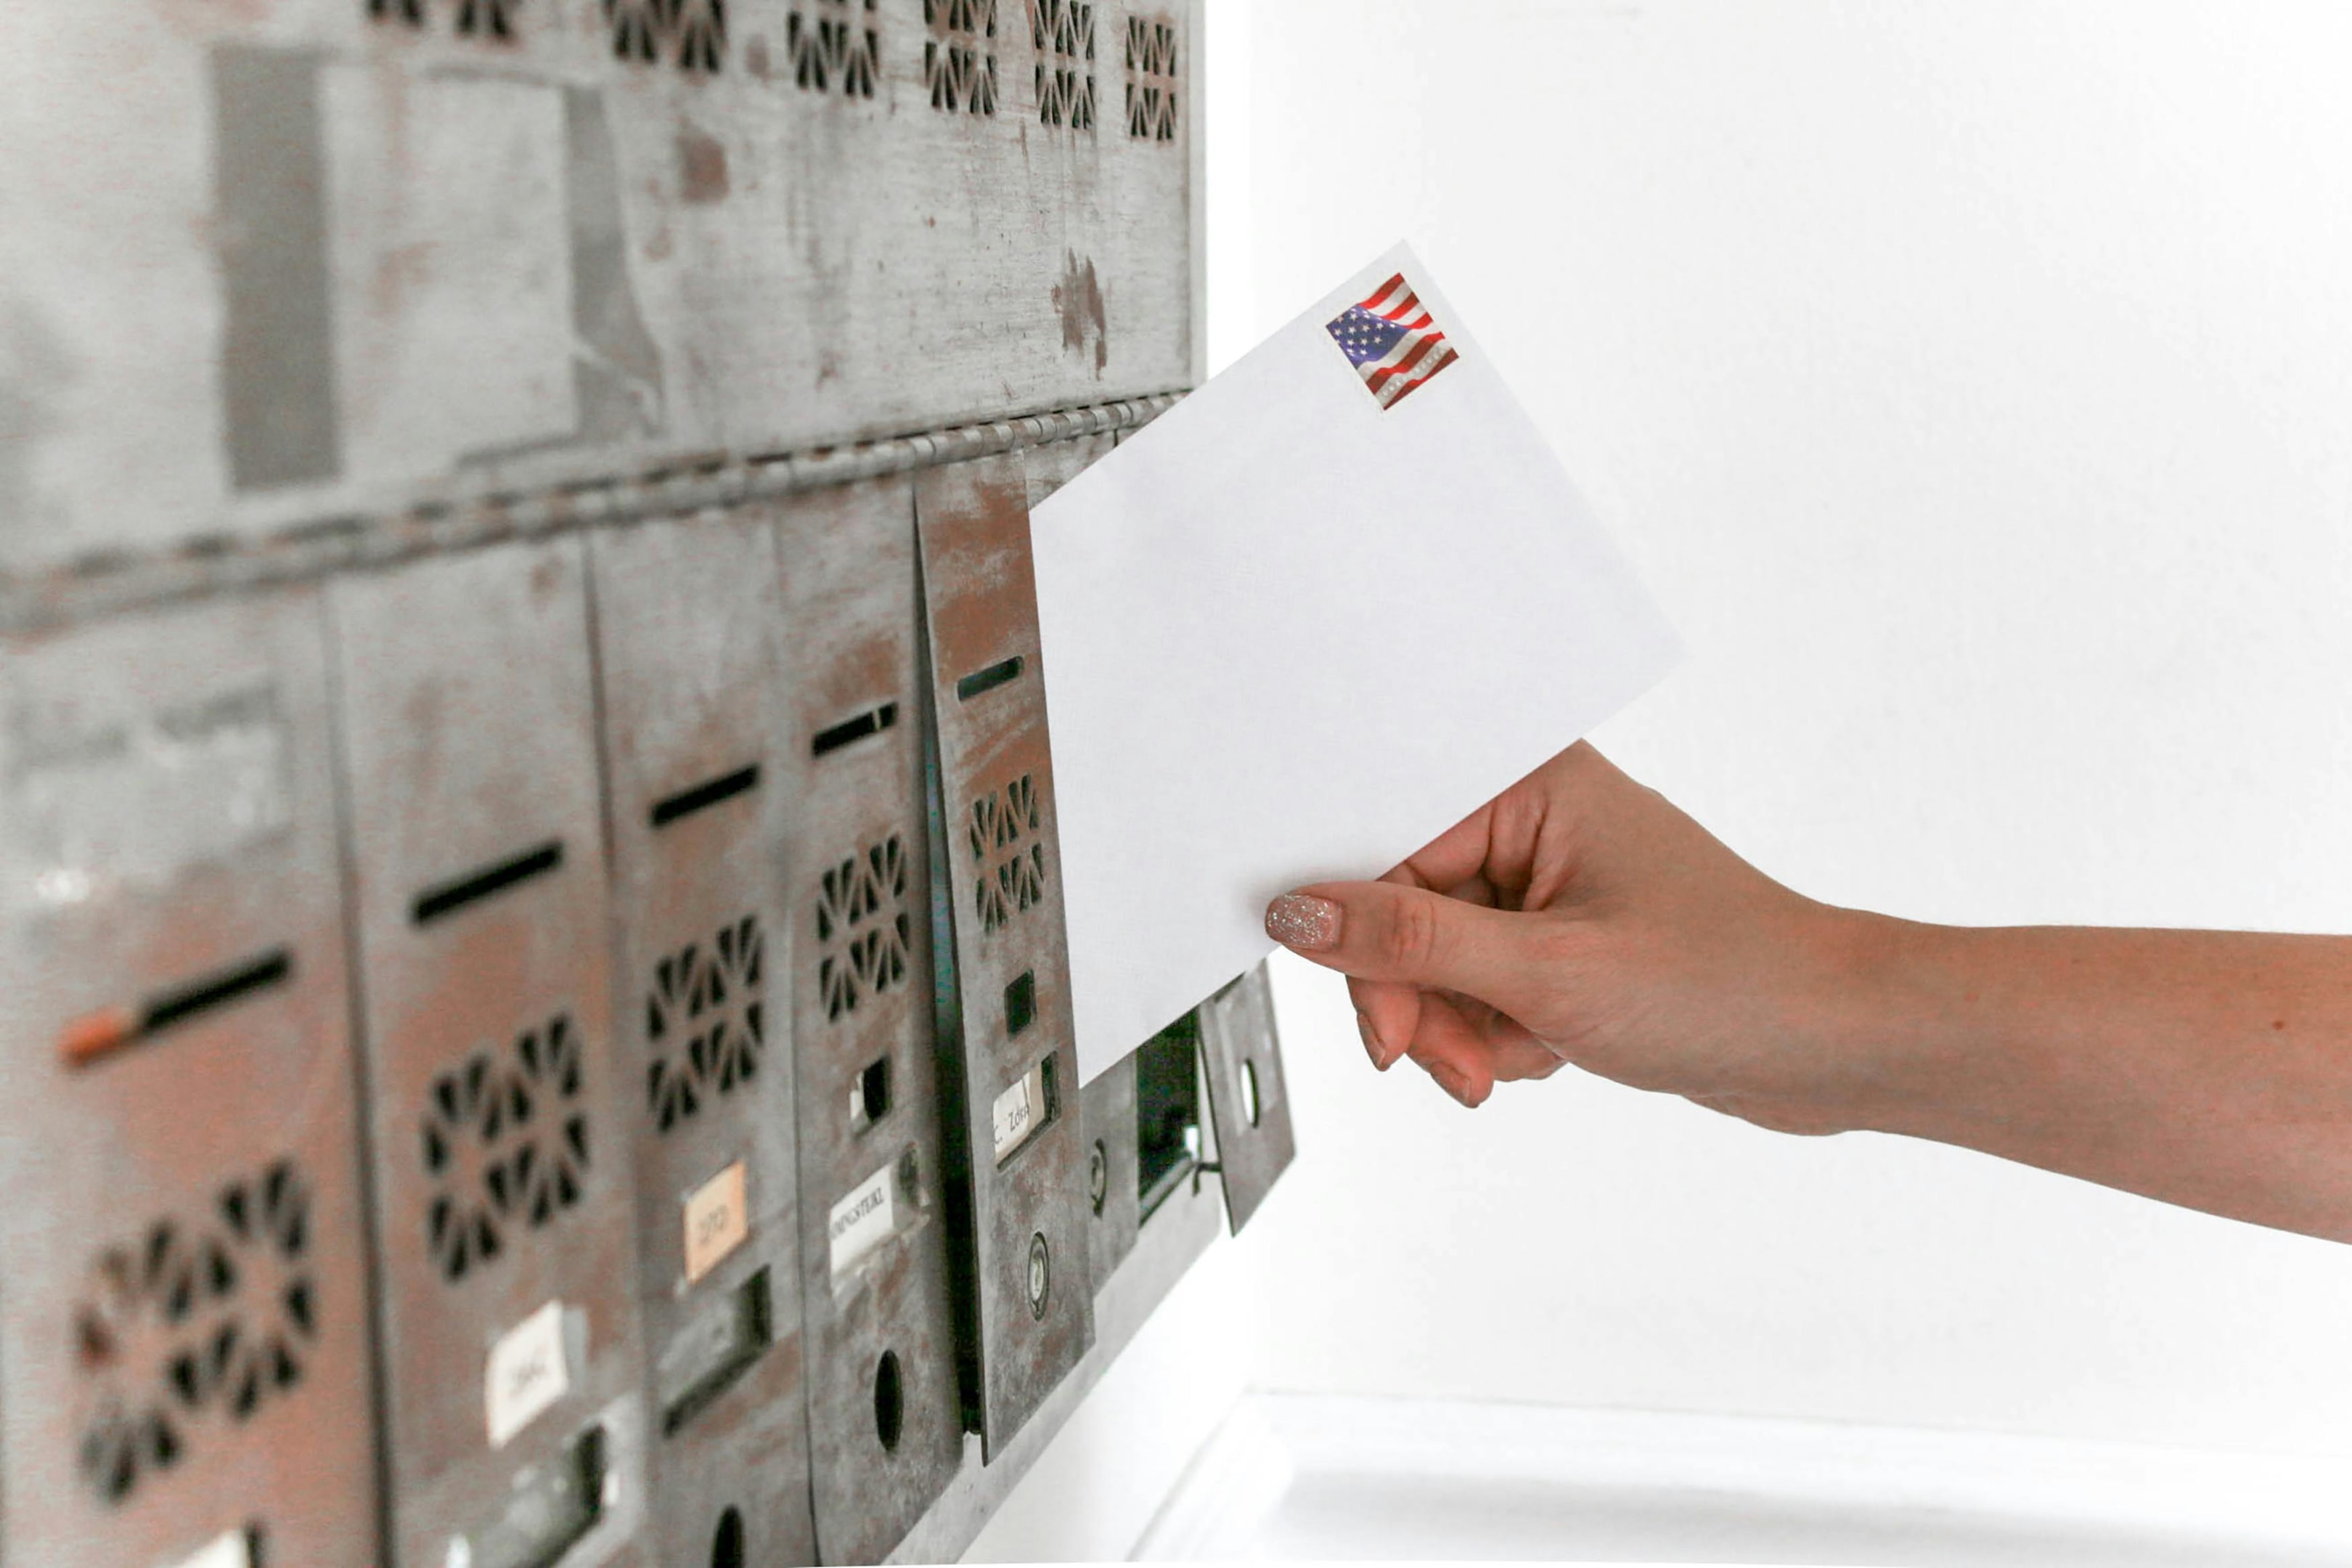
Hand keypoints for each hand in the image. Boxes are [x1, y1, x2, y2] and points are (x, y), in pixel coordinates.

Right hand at [1263, 741, 1881, 1130]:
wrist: (1834, 1044)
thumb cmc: (1731, 981)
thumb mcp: (1547, 972)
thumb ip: (1410, 943)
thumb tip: (1301, 915)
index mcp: (1531, 783)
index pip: (1386, 851)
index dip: (1368, 943)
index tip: (1385, 1022)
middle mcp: (1534, 819)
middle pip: (1403, 911)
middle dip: (1424, 1000)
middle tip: (1453, 1060)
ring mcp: (1548, 881)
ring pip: (1436, 960)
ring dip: (1462, 1027)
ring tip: (1515, 1062)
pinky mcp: (1562, 937)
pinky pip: (1479, 985)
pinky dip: (1499, 1032)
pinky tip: (1549, 1050)